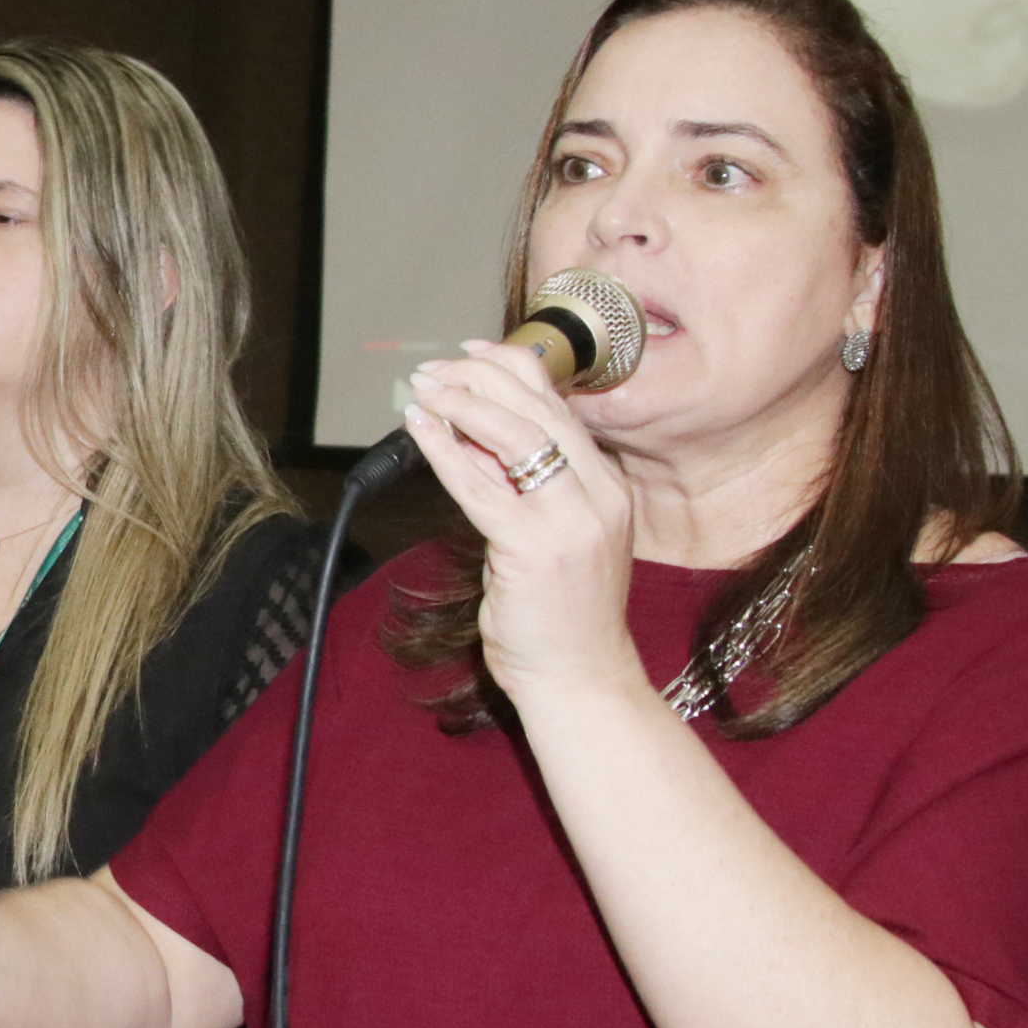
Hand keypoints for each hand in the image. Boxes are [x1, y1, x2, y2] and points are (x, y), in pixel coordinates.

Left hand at [398, 339, 640, 715]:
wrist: (581, 676)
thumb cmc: (562, 612)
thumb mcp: (550, 533)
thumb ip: (519, 485)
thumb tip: (468, 435)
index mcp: (607, 485)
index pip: (559, 405)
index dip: (511, 367)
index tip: (472, 351)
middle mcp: (598, 494)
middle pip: (537, 409)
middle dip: (478, 378)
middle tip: (434, 370)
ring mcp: (571, 520)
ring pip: (513, 435)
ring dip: (460, 404)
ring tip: (424, 391)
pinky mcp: (534, 547)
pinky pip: (481, 485)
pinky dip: (445, 450)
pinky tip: (419, 431)